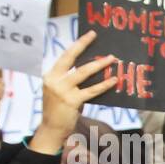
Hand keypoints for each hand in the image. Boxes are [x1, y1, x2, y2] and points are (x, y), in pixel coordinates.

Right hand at [31, 30, 116, 154]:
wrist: (52, 128)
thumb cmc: (59, 109)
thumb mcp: (61, 90)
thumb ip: (72, 80)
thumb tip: (93, 69)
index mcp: (50, 75)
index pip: (65, 56)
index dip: (77, 45)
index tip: (89, 35)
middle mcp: (54, 80)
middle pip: (70, 58)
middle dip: (83, 45)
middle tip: (95, 36)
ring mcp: (62, 90)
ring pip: (83, 73)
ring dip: (99, 64)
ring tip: (112, 59)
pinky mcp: (72, 101)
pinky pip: (92, 90)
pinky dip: (104, 84)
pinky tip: (113, 80)